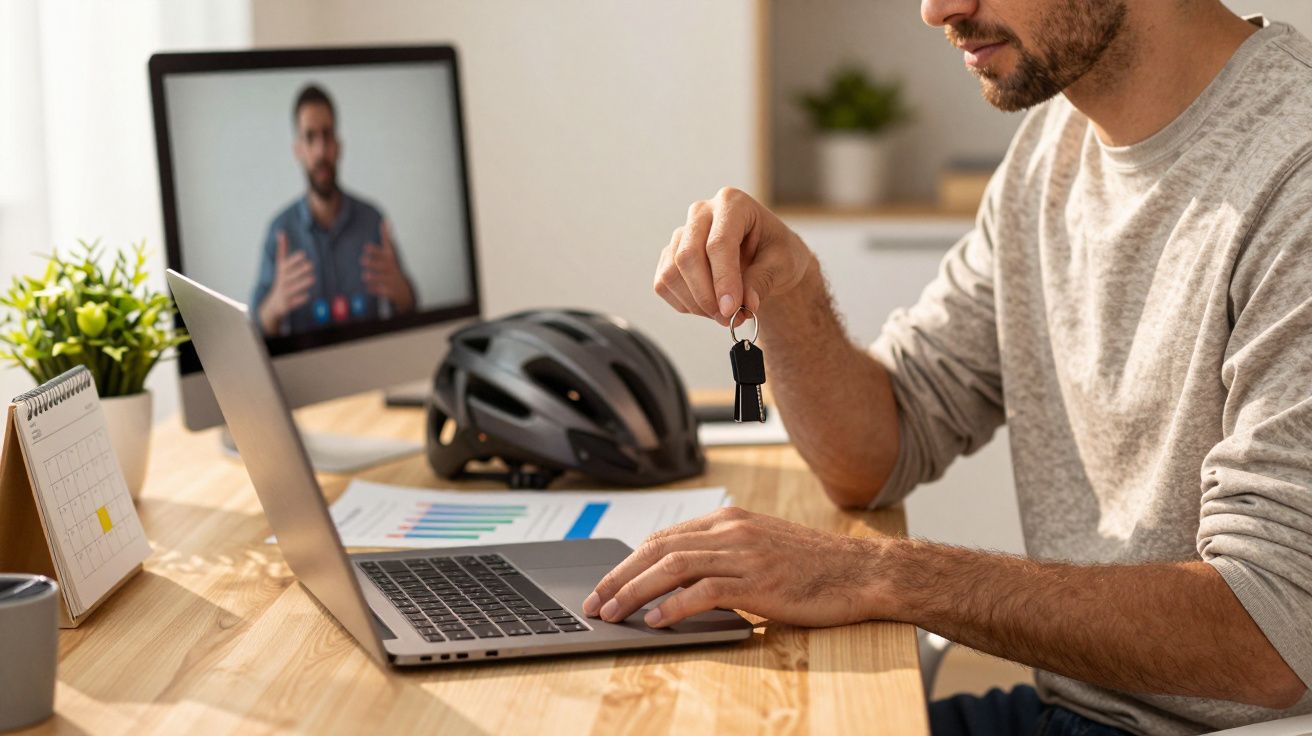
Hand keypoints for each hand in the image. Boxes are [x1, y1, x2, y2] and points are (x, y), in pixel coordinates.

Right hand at [258, 231, 314, 332]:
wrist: (273, 305)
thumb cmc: (281, 281)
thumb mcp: (280, 266)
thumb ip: (282, 250)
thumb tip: (281, 232)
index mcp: (280, 272)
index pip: (285, 265)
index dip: (293, 259)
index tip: (303, 254)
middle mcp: (280, 282)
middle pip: (289, 276)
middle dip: (300, 270)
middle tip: (311, 265)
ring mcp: (283, 294)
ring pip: (292, 289)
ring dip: (302, 283)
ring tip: (313, 279)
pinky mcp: (286, 305)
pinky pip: (293, 303)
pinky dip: (299, 300)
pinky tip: (308, 296)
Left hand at [361, 220, 414, 312]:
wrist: (403, 288)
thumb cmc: (392, 267)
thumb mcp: (391, 252)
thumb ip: (386, 237)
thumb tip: (386, 220)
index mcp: (391, 258)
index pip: (385, 252)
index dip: (376, 250)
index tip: (366, 247)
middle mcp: (393, 269)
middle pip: (383, 265)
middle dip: (373, 263)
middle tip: (362, 261)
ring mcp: (392, 280)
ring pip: (382, 278)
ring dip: (373, 277)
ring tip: (365, 276)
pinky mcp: (390, 291)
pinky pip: (381, 291)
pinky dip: (375, 289)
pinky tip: (369, 288)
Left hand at [581, 507, 889, 628]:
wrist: (863, 571)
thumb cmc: (813, 566)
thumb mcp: (760, 550)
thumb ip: (721, 558)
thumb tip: (677, 582)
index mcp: (728, 520)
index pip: (662, 538)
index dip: (627, 563)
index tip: (605, 585)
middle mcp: (732, 530)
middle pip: (658, 548)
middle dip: (619, 577)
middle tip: (595, 603)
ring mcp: (746, 554)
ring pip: (674, 567)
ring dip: (636, 592)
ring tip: (614, 614)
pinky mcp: (760, 581)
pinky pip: (705, 590)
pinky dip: (674, 605)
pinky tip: (656, 621)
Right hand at [654, 187, 813, 325]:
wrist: (766, 257)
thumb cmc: (777, 253)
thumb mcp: (783, 264)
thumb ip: (763, 281)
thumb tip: (744, 305)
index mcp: (732, 203)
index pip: (718, 243)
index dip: (723, 280)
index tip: (732, 310)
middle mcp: (702, 213)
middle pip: (688, 256)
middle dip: (706, 295)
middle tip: (728, 318)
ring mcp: (682, 233)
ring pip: (672, 273)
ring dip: (696, 303)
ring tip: (724, 313)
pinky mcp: (670, 255)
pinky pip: (664, 284)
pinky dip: (686, 304)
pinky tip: (710, 305)